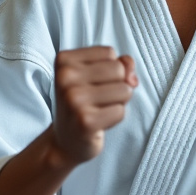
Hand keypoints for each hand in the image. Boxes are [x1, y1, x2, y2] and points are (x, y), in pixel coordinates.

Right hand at [52, 47, 137, 167]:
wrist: (65, 142)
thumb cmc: (84, 103)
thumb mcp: (97, 76)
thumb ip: (119, 64)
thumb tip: (131, 74)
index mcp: (64, 60)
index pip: (109, 53)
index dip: (109, 70)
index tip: (91, 84)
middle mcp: (65, 77)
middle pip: (118, 70)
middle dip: (117, 85)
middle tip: (97, 100)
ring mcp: (73, 100)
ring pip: (124, 90)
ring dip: (118, 103)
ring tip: (99, 110)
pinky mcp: (85, 121)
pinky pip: (121, 111)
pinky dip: (115, 118)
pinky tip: (98, 123)